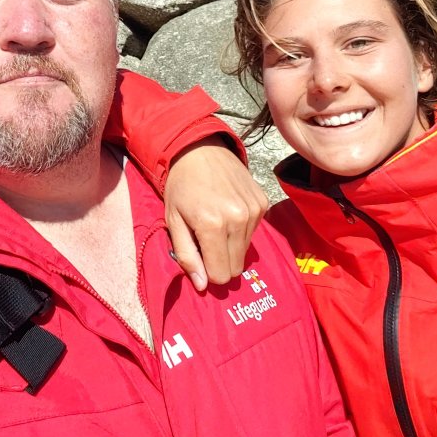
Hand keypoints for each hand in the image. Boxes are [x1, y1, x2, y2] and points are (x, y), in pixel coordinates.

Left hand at [164, 136, 268, 290]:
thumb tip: (202, 286)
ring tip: (216, 221)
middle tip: (206, 239)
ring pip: (246, 251)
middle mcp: (238, 219)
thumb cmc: (181, 187)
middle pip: (236, 267)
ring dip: (231, 244)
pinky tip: (228, 210)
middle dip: (220, 260)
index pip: (221, 274)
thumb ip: (186, 255)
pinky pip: (254, 232)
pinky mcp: (263, 203)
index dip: (209, 271)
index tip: (200, 256)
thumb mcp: (173, 221)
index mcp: (212, 225)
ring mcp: (254, 210)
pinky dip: (241, 228)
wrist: (199, 150)